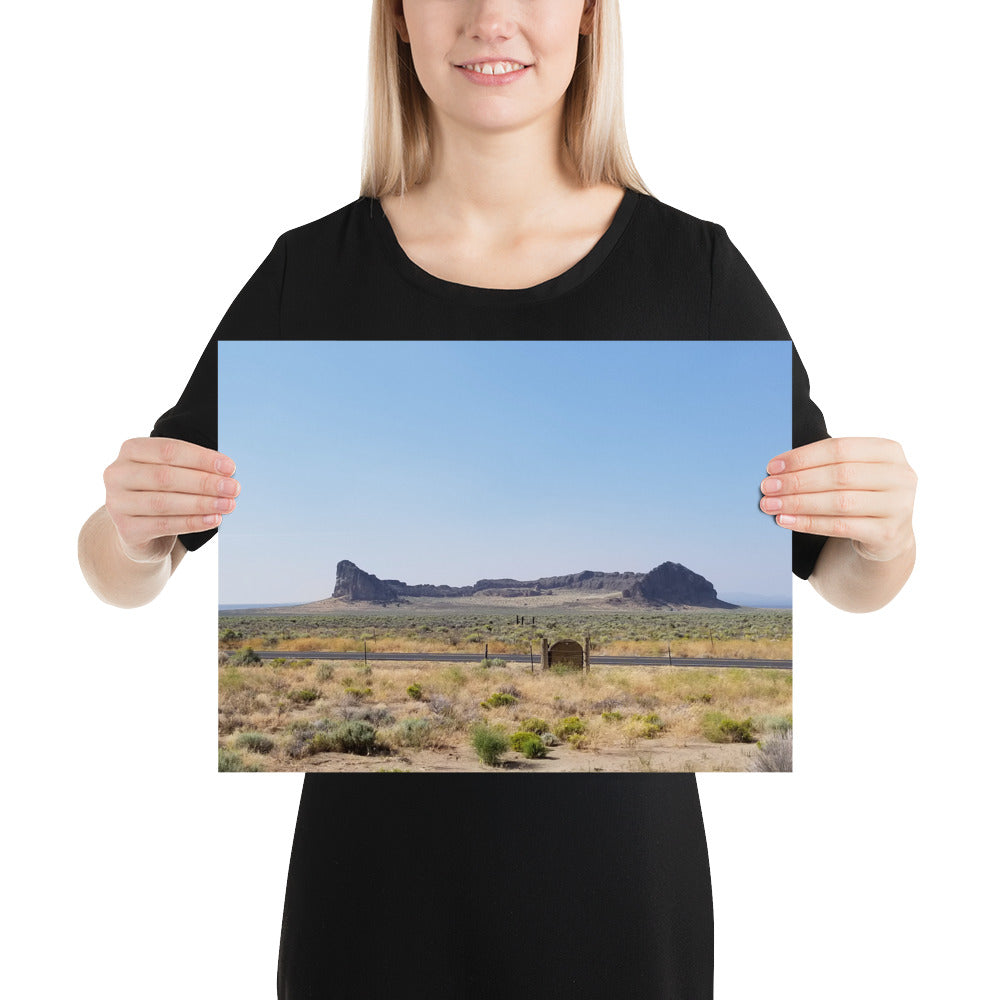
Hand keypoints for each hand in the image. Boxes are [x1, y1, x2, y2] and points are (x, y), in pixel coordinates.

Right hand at [103, 437, 239, 561]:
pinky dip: (192, 522)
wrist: (141, 532)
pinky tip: (213, 520)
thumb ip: (193, 468)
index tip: (230, 467)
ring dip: (201, 503)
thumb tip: (228, 472)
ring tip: (228, 505)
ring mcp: (117, 503)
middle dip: (204, 482)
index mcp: (131, 450)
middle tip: (233, 488)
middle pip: (165, 476)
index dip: (201, 458)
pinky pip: (164, 525)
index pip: (168, 450)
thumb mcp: (173, 473)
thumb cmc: (163, 493)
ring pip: (164, 502)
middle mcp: (117, 474)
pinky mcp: (126, 529)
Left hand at [760, 437, 916, 562]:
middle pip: (839, 475)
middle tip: (767, 487)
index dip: (803, 457)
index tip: (772, 466)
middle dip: (797, 481)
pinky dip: (808, 523)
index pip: (840, 448)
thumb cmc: (860, 495)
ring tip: (771, 505)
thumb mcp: (853, 472)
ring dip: (799, 503)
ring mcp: (899, 506)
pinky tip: (786, 521)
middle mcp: (900, 476)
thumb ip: (826, 464)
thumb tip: (777, 469)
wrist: (886, 535)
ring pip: (839, 502)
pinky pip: (840, 526)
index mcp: (889, 451)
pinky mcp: (888, 533)